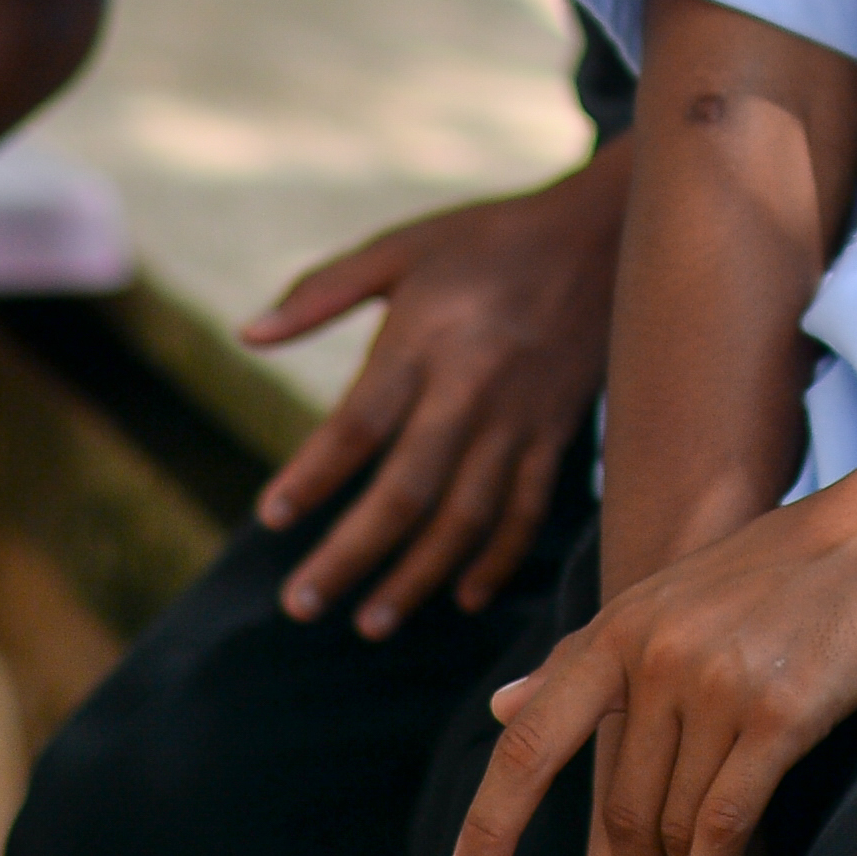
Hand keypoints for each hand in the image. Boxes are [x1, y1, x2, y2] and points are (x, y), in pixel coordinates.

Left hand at [243, 148, 629, 634]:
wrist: (609, 232)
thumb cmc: (488, 239)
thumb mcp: (402, 247)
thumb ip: (322, 291)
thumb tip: (247, 335)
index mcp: (424, 339)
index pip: (357, 425)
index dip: (312, 478)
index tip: (269, 518)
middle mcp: (471, 388)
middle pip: (406, 490)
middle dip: (351, 555)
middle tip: (300, 604)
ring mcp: (519, 418)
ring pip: (466, 517)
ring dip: (417, 577)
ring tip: (370, 623)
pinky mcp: (556, 434)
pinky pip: (527, 510)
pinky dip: (499, 559)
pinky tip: (465, 597)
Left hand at [443, 454, 856, 855]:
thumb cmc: (794, 563)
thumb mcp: (674, 592)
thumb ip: (592, 654)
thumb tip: (503, 703)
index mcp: (621, 624)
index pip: (531, 740)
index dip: (491, 820)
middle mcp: (655, 653)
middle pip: (616, 806)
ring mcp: (715, 683)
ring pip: (670, 824)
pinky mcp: (779, 713)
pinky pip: (725, 822)